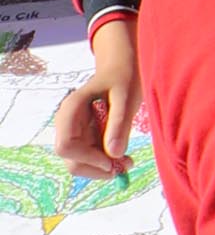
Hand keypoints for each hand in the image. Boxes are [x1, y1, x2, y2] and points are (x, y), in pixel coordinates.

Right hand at [53, 18, 139, 179]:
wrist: (121, 66)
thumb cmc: (124, 75)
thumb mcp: (126, 96)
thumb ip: (119, 123)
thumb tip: (114, 155)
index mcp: (71, 109)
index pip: (66, 145)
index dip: (87, 158)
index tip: (112, 162)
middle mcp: (67, 123)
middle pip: (71, 159)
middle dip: (96, 167)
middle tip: (125, 166)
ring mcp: (74, 131)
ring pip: (79, 162)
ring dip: (101, 167)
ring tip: (128, 161)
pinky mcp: (83, 137)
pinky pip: (89, 157)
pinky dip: (104, 162)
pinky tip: (123, 156)